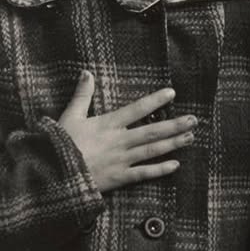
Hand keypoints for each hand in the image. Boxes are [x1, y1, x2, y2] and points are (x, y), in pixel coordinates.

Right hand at [58, 71, 196, 192]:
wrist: (56, 173)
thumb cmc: (61, 144)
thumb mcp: (70, 116)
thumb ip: (81, 95)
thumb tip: (86, 72)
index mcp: (108, 124)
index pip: (137, 109)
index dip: (155, 101)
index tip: (172, 93)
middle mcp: (120, 141)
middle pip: (153, 131)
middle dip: (175, 125)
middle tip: (194, 120)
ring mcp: (122, 160)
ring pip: (153, 150)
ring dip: (173, 144)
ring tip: (190, 137)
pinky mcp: (120, 178)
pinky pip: (144, 174)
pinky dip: (160, 170)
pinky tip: (175, 165)